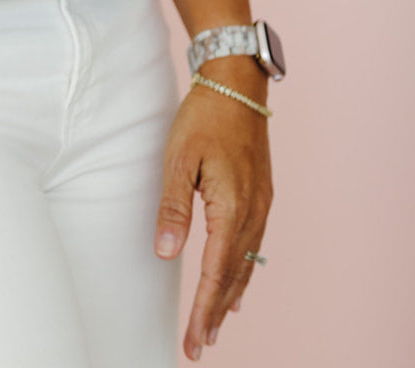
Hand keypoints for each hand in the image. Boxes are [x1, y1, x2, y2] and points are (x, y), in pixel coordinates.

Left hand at [154, 71, 272, 359]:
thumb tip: (166, 254)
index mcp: (231, 208)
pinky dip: (243, 270)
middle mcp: (252, 212)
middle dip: (216, 312)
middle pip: (234, 275)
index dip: (203, 309)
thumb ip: (172, 208)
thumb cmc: (203, 117)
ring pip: (246, 262)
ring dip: (230, 295)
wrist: (237, 85)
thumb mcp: (178, 159)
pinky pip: (253, 243)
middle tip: (202, 344)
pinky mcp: (261, 194)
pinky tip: (238, 283)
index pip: (215, 273)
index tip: (194, 341)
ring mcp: (261, 204)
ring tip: (217, 323)